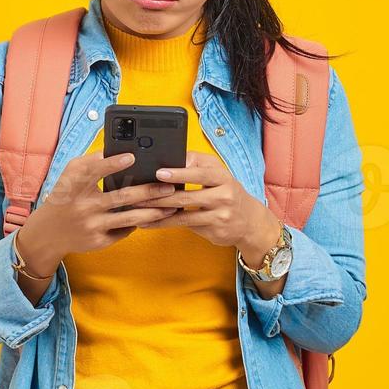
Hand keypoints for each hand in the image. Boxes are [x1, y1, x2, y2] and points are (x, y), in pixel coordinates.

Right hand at [14, 151, 179, 273]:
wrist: (49, 233)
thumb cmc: (65, 196)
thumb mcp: (70, 175)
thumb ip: (92, 162)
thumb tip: (118, 151)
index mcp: (75, 185)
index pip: (94, 171)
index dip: (113, 163)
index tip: (133, 156)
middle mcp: (84, 206)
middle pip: (122, 197)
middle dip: (149, 191)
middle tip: (169, 186)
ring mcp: (92, 225)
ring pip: (130, 218)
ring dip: (153, 212)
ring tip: (172, 206)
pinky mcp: (98, 241)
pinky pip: (125, 231)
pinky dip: (140, 224)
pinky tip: (155, 218)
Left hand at [135, 150, 280, 261]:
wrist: (250, 221)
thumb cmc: (227, 192)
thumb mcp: (218, 173)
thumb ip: (197, 163)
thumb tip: (174, 157)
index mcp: (223, 177)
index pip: (200, 173)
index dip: (179, 173)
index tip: (159, 173)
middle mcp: (224, 196)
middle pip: (188, 196)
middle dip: (160, 196)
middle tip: (138, 194)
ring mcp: (220, 215)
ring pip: (184, 215)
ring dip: (158, 213)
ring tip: (138, 210)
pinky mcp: (214, 231)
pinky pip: (185, 227)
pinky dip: (165, 224)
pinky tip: (149, 223)